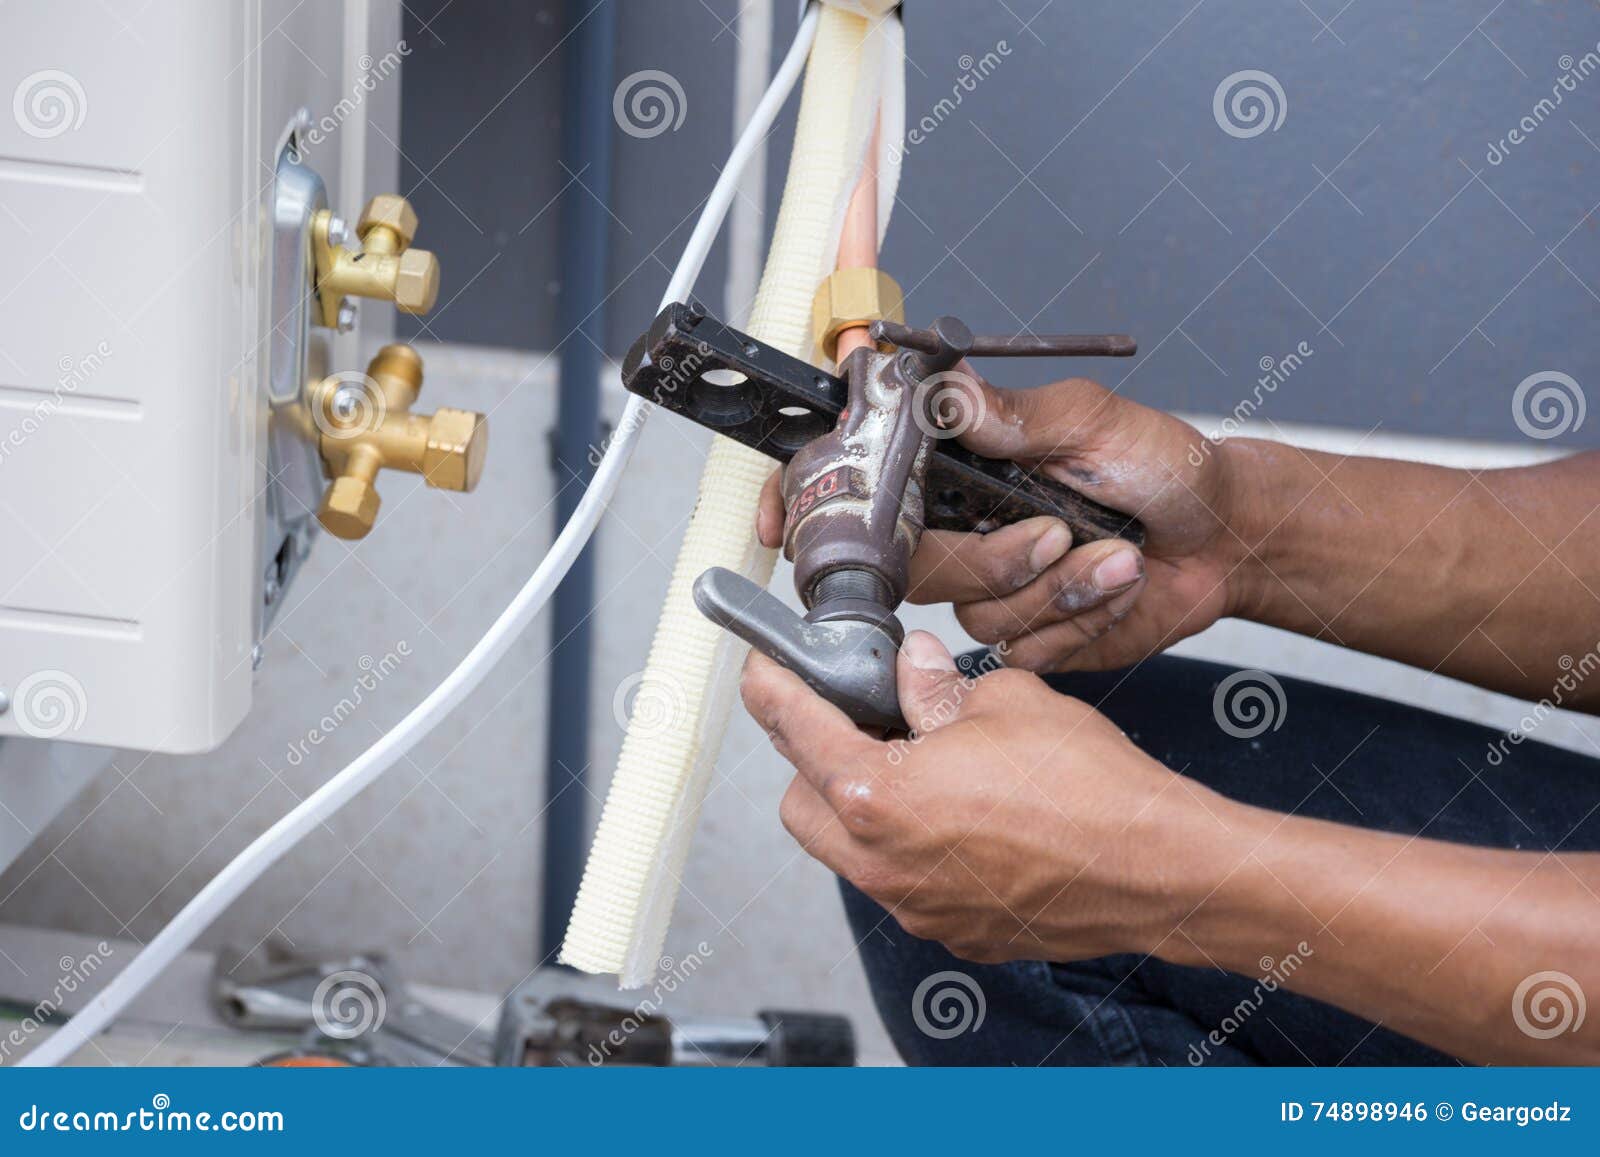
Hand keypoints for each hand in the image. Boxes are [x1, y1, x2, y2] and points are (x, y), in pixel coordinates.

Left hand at [739, 630, 1230, 964]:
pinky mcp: (952, 931)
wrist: (1157, 870)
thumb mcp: (1003, 701)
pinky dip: (907, 847)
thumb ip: (939, 687)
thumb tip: (913, 669)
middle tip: (855, 721)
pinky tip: (957, 815)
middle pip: (802, 805)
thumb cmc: (1089, 788)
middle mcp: (882, 863)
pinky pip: (901, 884)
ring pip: (847, 853)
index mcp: (877, 795)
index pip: (795, 731)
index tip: (763, 673)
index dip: (773, 691)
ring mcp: (915, 905)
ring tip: (916, 767)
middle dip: (812, 760)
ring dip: (859, 808)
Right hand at [757, 369, 1252, 670]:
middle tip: (1059, 532)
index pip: (859, 482)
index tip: (786, 526)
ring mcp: (989, 585)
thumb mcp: (1092, 423)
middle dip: (995, 559)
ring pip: (972, 613)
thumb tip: (942, 392)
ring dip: (1056, 588)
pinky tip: (1116, 587)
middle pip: (914, 566)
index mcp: (960, 464)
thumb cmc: (1165, 468)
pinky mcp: (1025, 636)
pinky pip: (1019, 649)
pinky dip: (1077, 618)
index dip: (809, 503)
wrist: (1224, 540)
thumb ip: (1012, 415)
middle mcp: (961, 526)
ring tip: (1115, 554)